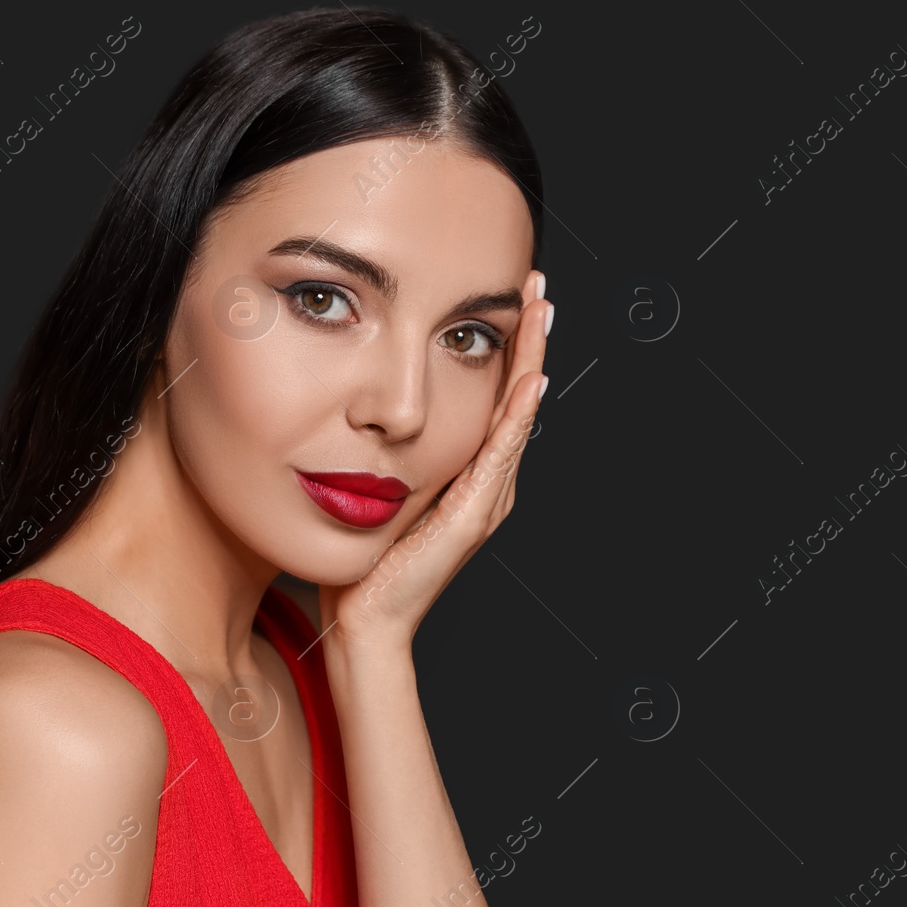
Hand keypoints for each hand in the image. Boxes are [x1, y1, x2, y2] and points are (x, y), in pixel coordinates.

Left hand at [318, 269, 551, 651]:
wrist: (365, 620)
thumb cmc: (366, 561)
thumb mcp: (383, 491)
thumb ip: (392, 454)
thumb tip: (371, 409)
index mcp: (471, 476)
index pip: (497, 397)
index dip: (508, 347)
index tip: (512, 299)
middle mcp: (489, 484)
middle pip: (518, 397)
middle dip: (530, 340)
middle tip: (538, 287)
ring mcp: (486, 501)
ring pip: (517, 416)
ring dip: (532, 361)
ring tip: (541, 314)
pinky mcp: (473, 518)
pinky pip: (500, 457)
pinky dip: (517, 418)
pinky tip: (528, 384)